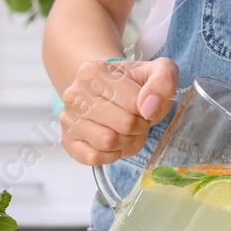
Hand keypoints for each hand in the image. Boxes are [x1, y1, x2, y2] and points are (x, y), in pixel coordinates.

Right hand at [59, 58, 178, 165]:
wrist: (109, 93)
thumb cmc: (135, 85)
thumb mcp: (157, 72)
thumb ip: (162, 81)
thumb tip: (149, 107)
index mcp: (92, 72)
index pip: (134, 103)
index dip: (148, 109)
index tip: (143, 105)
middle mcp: (74, 94)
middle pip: (123, 124)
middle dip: (139, 126)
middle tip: (136, 119)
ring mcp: (68, 118)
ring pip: (108, 142)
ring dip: (126, 141)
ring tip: (125, 130)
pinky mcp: (68, 141)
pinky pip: (93, 158)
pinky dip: (111, 155)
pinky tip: (113, 143)